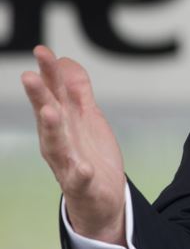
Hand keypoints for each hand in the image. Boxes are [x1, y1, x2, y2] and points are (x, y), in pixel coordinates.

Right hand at [21, 46, 126, 244]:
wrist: (100, 197)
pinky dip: (80, 172)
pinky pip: (80, 178)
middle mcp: (58, 141)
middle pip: (47, 115)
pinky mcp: (82, 184)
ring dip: (51, 128)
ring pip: (55, 145)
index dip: (48, 73)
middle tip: (29, 76)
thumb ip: (76, 91)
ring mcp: (67, 163)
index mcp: (60, 123)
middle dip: (39, 96)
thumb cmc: (88, 153)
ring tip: (50, 112)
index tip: (42, 50)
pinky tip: (83, 168)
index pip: (52, 94)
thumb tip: (65, 61)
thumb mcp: (86, 117)